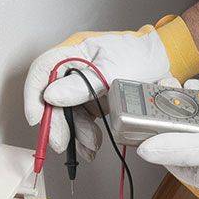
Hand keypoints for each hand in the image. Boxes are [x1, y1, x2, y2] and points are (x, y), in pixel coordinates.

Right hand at [24, 16, 198, 160]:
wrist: (164, 65)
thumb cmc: (141, 54)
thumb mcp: (113, 67)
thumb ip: (82, 83)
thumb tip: (52, 95)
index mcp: (73, 52)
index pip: (43, 70)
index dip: (34, 94)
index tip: (36, 118)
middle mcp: (73, 71)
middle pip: (52, 98)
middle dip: (56, 124)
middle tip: (62, 142)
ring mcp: (82, 90)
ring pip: (67, 115)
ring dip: (75, 134)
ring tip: (89, 145)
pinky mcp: (93, 104)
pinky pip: (81, 123)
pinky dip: (85, 137)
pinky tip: (91, 146)